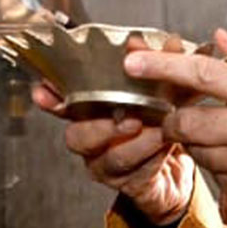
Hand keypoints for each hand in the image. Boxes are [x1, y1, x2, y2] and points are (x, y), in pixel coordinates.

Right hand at [32, 83, 193, 225]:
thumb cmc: (164, 122)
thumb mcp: (165, 89)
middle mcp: (92, 140)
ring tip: (157, 130)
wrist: (182, 164)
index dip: (51, 98)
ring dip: (136, 142)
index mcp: (91, 111)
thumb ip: (162, 67)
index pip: (62, 102)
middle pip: (77, 137)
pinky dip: (152, 157)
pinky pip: (135, 173)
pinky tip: (166, 146)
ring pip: (110, 157)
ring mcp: (106, 165)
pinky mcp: (127, 184)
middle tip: (129, 117)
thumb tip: (169, 43)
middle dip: (102, 127)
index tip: (43, 92)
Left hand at [123, 29, 226, 227]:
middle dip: (173, 117)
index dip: (165, 66)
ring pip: (195, 147)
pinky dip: (213, 163)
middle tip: (177, 115)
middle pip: (187, 118)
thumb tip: (220, 36)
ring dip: (196, 142)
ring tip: (222, 139)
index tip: (135, 63)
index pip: (206, 73)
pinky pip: (209, 170)